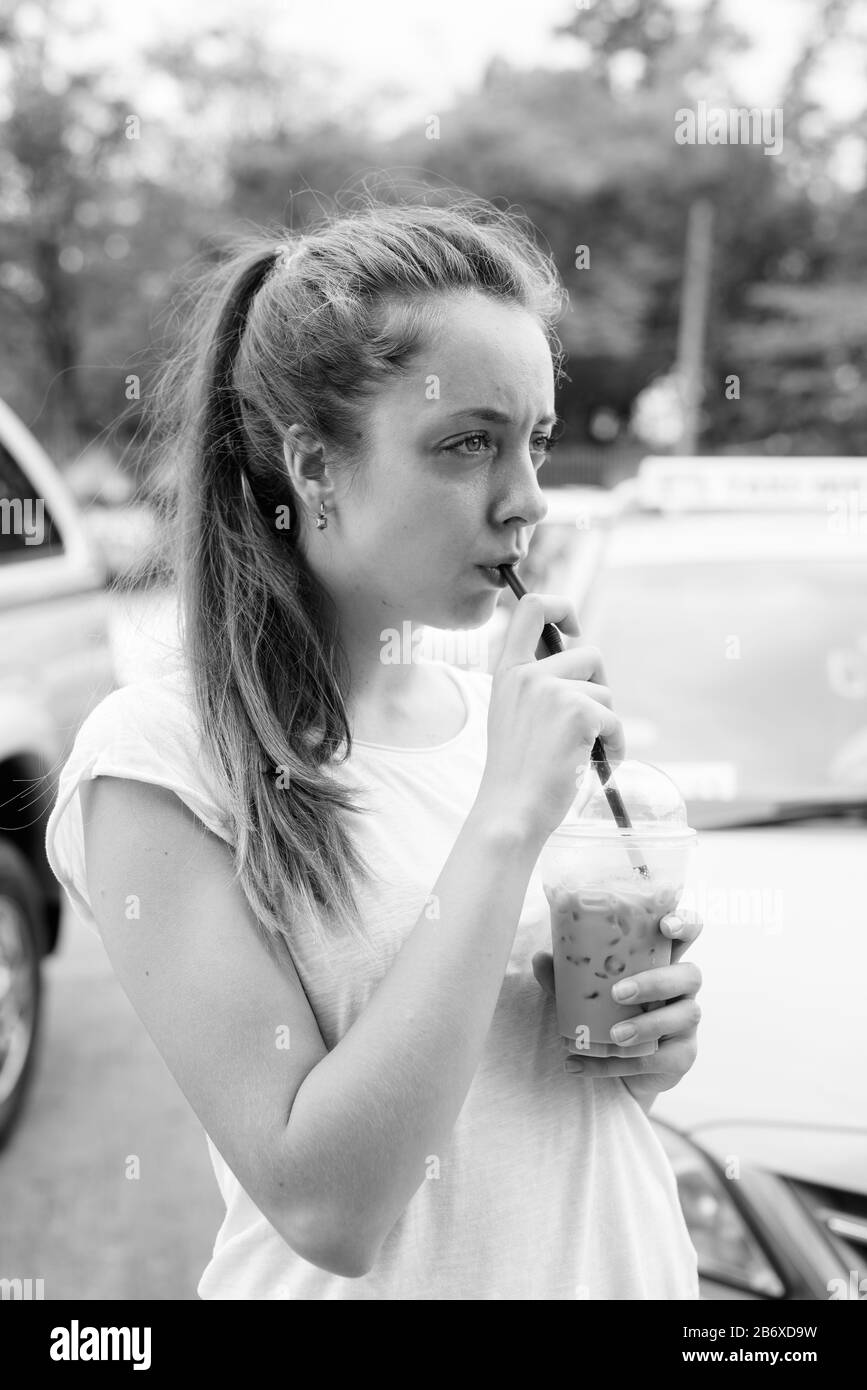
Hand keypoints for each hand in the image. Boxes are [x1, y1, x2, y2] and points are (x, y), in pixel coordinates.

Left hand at [532, 909, 702, 1110]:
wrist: (616, 1068)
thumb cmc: (607, 1013)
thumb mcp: (586, 992)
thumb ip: (566, 977)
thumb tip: (540, 959)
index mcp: (661, 961)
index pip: (687, 932)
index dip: (684, 923)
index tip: (666, 925)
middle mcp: (682, 988)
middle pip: (690, 974)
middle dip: (656, 982)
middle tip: (619, 993)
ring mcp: (686, 1021)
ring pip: (684, 1015)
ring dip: (646, 1025)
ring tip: (613, 1035)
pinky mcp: (682, 1056)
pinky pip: (661, 1059)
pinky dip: (621, 1065)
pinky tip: (584, 1065)